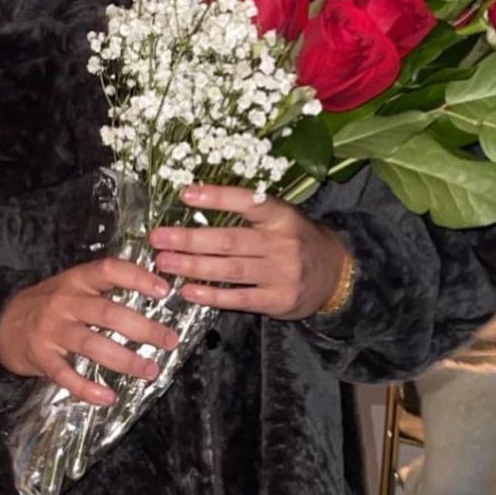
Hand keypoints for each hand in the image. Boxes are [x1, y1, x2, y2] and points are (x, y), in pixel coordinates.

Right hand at [0, 258, 180, 405]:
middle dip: (143, 328)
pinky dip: (87, 388)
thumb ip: (102, 287)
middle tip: (169, 340)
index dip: (137, 277)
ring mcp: (52, 330)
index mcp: (77, 279)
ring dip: (125, 359)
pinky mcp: (41, 357)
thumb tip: (151, 288)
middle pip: (108, 313)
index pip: (109, 270)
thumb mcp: (71, 284)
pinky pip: (66, 375)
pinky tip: (108, 397)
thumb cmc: (47, 302)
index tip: (164, 290)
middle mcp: (66, 301)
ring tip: (150, 370)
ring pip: (93, 345)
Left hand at [149, 185, 349, 320]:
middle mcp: (282, 243)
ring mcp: (282, 274)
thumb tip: (197, 202)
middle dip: (190, 239)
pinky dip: (212, 295)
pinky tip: (189, 291)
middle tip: (159, 237)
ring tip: (165, 262)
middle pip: (230, 240)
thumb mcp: (282, 216)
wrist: (336, 273)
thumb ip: (249, 213)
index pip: (247, 202)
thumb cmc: (296, 238)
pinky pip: (239, 298)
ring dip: (193, 266)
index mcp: (282, 215)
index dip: (216, 198)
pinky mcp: (279, 300)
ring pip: (230, 270)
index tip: (184, 194)